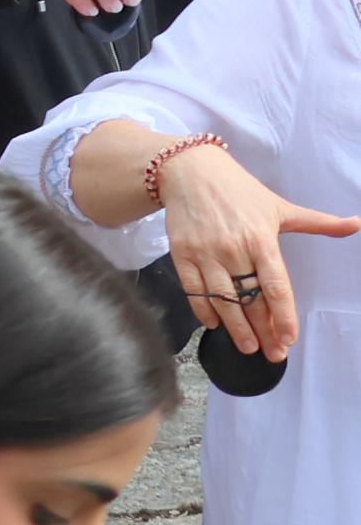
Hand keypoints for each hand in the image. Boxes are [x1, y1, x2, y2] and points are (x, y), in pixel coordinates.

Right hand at [150, 137, 360, 361]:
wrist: (189, 170)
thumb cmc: (239, 190)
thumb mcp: (280, 205)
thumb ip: (318, 222)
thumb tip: (357, 223)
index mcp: (261, 239)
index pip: (276, 286)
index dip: (283, 315)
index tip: (289, 339)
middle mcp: (233, 249)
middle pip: (250, 298)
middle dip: (262, 329)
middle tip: (273, 354)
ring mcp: (205, 252)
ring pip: (222, 298)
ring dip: (235, 326)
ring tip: (248, 347)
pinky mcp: (181, 252)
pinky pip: (193, 288)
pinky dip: (203, 309)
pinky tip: (214, 324)